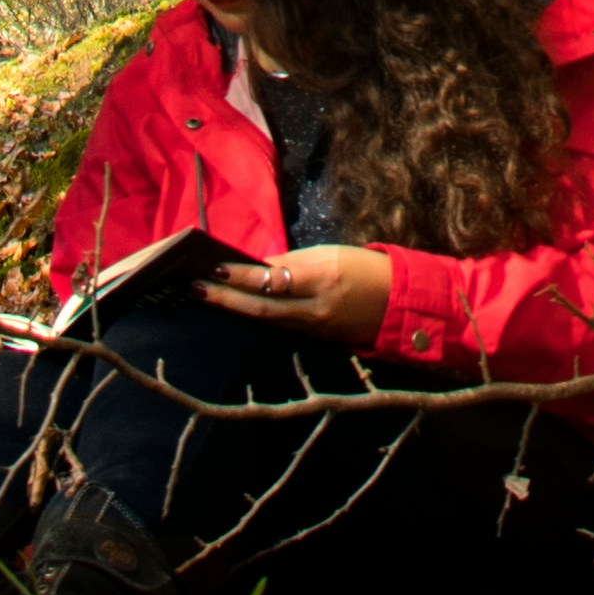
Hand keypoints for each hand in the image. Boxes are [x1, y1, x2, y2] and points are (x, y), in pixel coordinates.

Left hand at [205, 242, 390, 342]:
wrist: (397, 304)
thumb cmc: (364, 269)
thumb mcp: (330, 254)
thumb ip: (292, 261)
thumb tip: (257, 266)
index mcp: (322, 280)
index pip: (274, 280)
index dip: (243, 276)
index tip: (216, 267)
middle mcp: (315, 310)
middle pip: (262, 308)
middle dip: (226, 298)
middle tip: (196, 288)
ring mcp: (313, 330)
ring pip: (266, 321)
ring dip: (235, 309)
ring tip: (206, 296)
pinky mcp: (313, 340)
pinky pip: (279, 328)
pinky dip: (255, 318)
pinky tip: (237, 310)